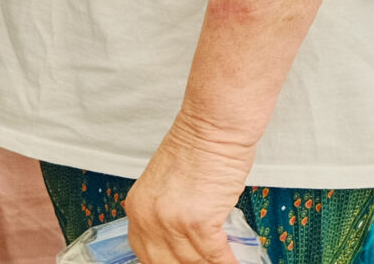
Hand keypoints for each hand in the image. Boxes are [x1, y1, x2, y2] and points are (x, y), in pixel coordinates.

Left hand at [123, 119, 252, 263]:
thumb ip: (165, 215)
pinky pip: (214, 256)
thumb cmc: (198, 146)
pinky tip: (236, 263)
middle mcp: (148, 218)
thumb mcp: (166, 185)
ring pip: (192, 262)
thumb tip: (182, 245)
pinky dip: (228, 263)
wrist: (214, 123)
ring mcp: (172, 222)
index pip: (145, 254)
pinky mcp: (198, 222)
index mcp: (137, 208)